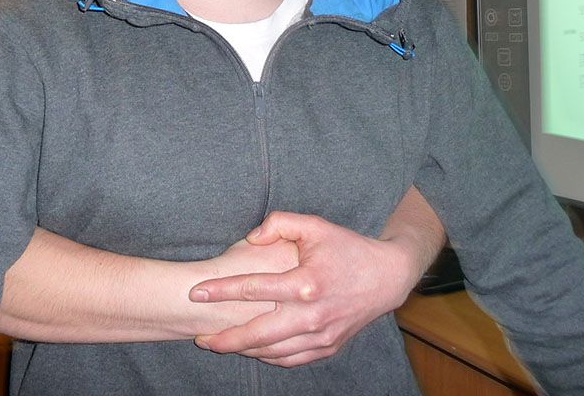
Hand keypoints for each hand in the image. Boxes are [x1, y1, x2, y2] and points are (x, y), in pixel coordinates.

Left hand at [189, 211, 417, 366]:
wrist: (387, 277)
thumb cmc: (347, 248)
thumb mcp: (315, 225)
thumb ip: (279, 223)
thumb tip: (252, 237)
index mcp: (306, 283)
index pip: (253, 289)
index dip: (220, 291)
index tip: (196, 292)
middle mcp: (312, 315)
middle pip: (258, 334)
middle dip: (225, 339)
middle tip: (199, 337)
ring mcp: (321, 336)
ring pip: (273, 352)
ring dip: (243, 350)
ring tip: (219, 345)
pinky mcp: (328, 347)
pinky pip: (291, 360)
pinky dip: (269, 357)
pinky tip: (252, 350)